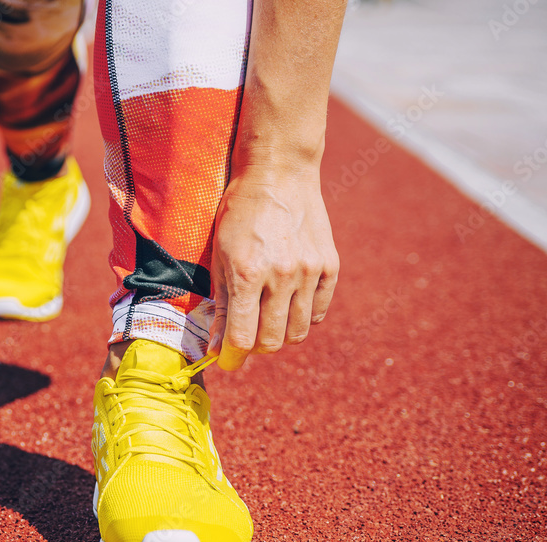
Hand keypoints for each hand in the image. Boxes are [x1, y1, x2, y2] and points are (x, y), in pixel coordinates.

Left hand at [208, 169, 338, 370]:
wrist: (279, 174)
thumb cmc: (239, 213)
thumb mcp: (220, 256)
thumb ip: (220, 305)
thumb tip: (216, 348)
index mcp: (248, 273)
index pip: (242, 337)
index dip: (231, 358)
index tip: (225, 362)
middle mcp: (282, 275)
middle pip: (272, 342)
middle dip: (254, 349)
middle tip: (244, 338)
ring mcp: (310, 271)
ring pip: (298, 333)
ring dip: (279, 335)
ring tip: (266, 320)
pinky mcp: (330, 266)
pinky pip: (318, 312)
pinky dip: (302, 317)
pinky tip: (288, 304)